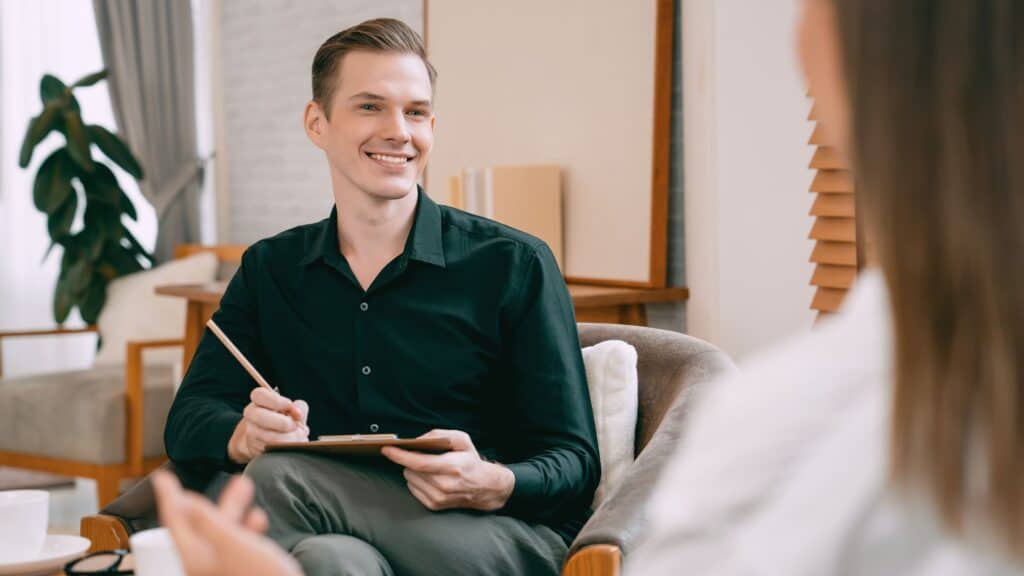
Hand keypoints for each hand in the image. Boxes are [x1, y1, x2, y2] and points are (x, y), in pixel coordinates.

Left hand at [152, 470, 301, 575]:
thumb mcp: (231, 542)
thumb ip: (206, 520)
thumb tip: (184, 502)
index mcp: (193, 556)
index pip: (175, 519)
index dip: (169, 495)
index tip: (162, 477)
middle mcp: (201, 564)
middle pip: (197, 524)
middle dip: (210, 498)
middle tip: (214, 477)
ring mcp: (219, 569)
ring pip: (220, 532)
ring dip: (232, 508)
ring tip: (246, 484)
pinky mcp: (236, 571)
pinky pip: (235, 545)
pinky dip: (243, 528)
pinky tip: (257, 518)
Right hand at [228, 387, 308, 463]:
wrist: (267, 440)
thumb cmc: (283, 420)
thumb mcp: (292, 410)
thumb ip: (298, 407)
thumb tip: (299, 413)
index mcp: (259, 400)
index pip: (260, 395)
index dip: (277, 401)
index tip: (290, 406)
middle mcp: (252, 415)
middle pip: (259, 416)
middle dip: (282, 422)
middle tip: (294, 426)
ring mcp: (251, 433)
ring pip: (268, 437)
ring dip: (288, 438)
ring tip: (298, 437)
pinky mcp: (256, 449)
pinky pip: (272, 450)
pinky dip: (286, 448)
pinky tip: (293, 445)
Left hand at [381, 429, 514, 511]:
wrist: (484, 487)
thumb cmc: (470, 462)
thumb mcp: (462, 440)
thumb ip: (439, 435)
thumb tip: (417, 440)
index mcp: (452, 467)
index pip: (420, 462)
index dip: (401, 456)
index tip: (387, 449)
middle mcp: (445, 485)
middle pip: (411, 470)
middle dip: (410, 460)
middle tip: (421, 455)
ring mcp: (438, 498)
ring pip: (409, 479)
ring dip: (413, 471)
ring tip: (429, 467)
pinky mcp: (434, 505)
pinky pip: (412, 488)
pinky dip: (416, 480)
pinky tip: (429, 478)